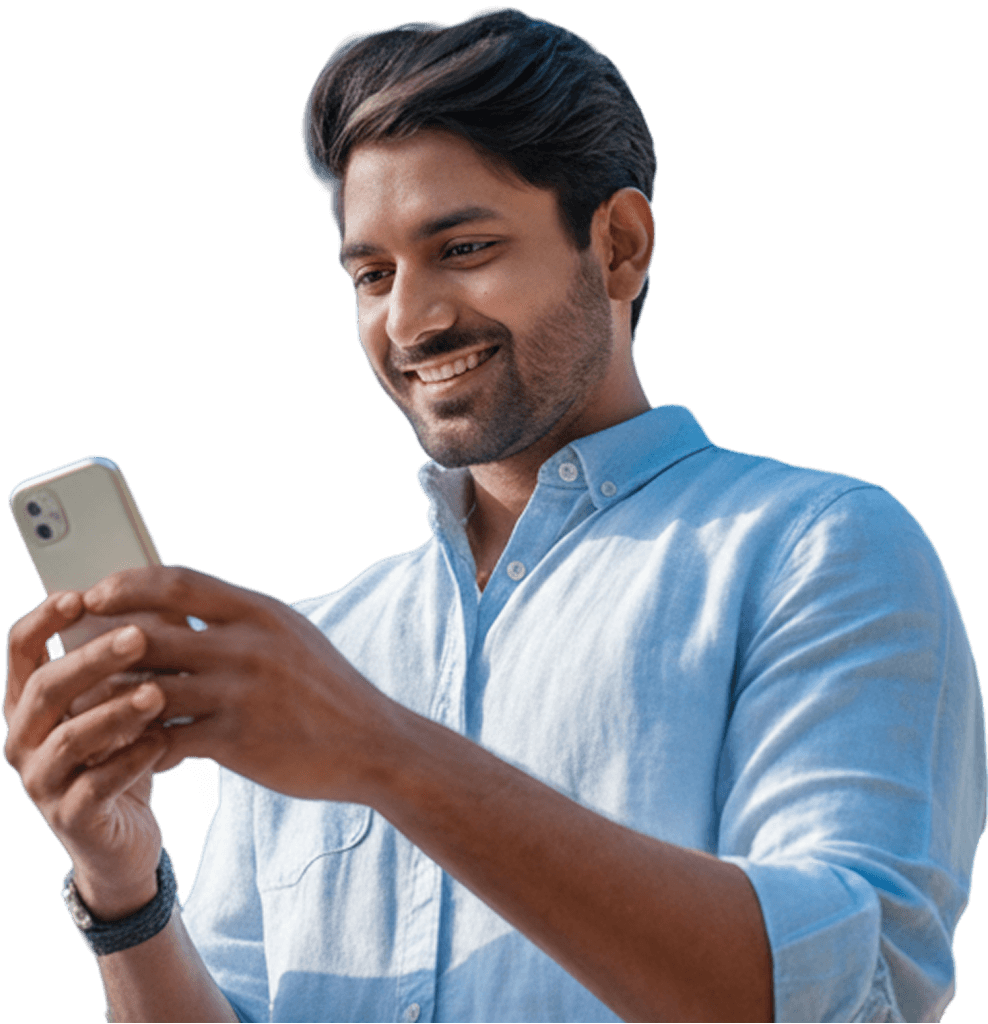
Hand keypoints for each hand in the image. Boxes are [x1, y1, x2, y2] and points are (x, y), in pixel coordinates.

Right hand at [4, 592, 168, 917]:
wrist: (121, 835)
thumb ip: (132, 659)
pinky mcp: (70, 818)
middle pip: (46, 688)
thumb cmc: (121, 751)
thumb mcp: (121, 699)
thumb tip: (165, 601)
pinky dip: (132, 761)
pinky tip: (161, 741)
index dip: (44, 620)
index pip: (21, 649)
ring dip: (115, 711)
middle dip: (92, 660)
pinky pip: (97, 785)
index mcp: (30, 700)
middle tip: (138, 637)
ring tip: (157, 693)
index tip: (79, 596)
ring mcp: (41, 781)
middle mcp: (23, 738)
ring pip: (69, 739)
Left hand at [79, 565, 402, 802]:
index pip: (178, 582)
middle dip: (104, 644)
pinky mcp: (238, 740)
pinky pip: (168, 739)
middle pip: (152, 633)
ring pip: (149, 689)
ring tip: (92, 709)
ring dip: (114, 701)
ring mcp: (242, 692)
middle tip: (76, 653)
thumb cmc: (324, 688)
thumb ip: (237, 620)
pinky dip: (143, 745)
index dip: (128, 584)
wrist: (372, 742)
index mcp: (260, 611)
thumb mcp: (287, 636)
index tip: (96, 593)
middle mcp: (249, 645)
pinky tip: (137, 751)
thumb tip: (177, 608)